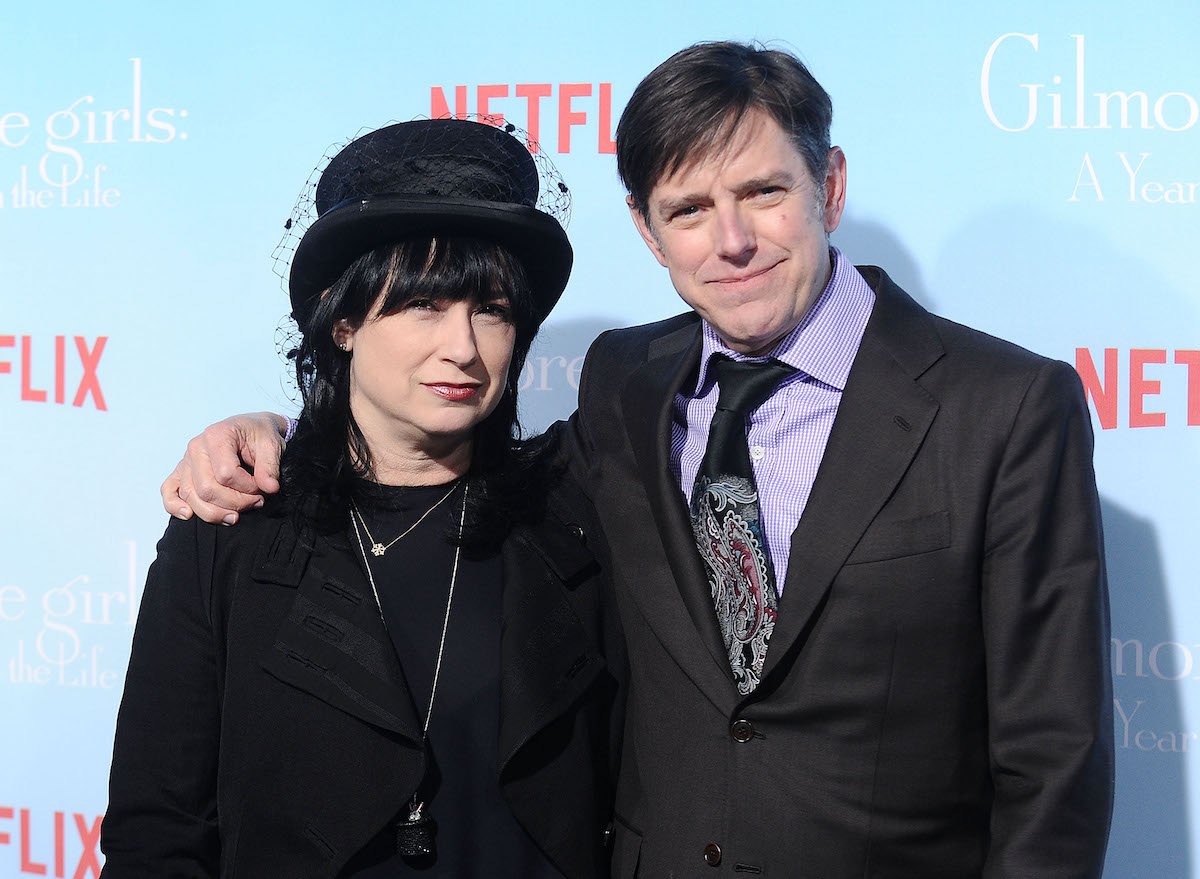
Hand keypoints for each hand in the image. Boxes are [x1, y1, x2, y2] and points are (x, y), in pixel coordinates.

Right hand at [161, 412, 288, 523]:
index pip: (226, 474)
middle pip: (207, 489)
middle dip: (235, 503)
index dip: (248, 488)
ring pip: (191, 496)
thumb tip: (270, 488)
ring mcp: (186, 460)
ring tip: (237, 515)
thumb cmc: (259, 435)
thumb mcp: (272, 444)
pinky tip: (188, 514)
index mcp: (216, 435)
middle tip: (256, 501)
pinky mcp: (182, 472)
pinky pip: (169, 490)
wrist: (252, 430)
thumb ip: (270, 467)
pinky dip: (174, 505)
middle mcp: (196, 447)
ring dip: (216, 513)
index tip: (263, 488)